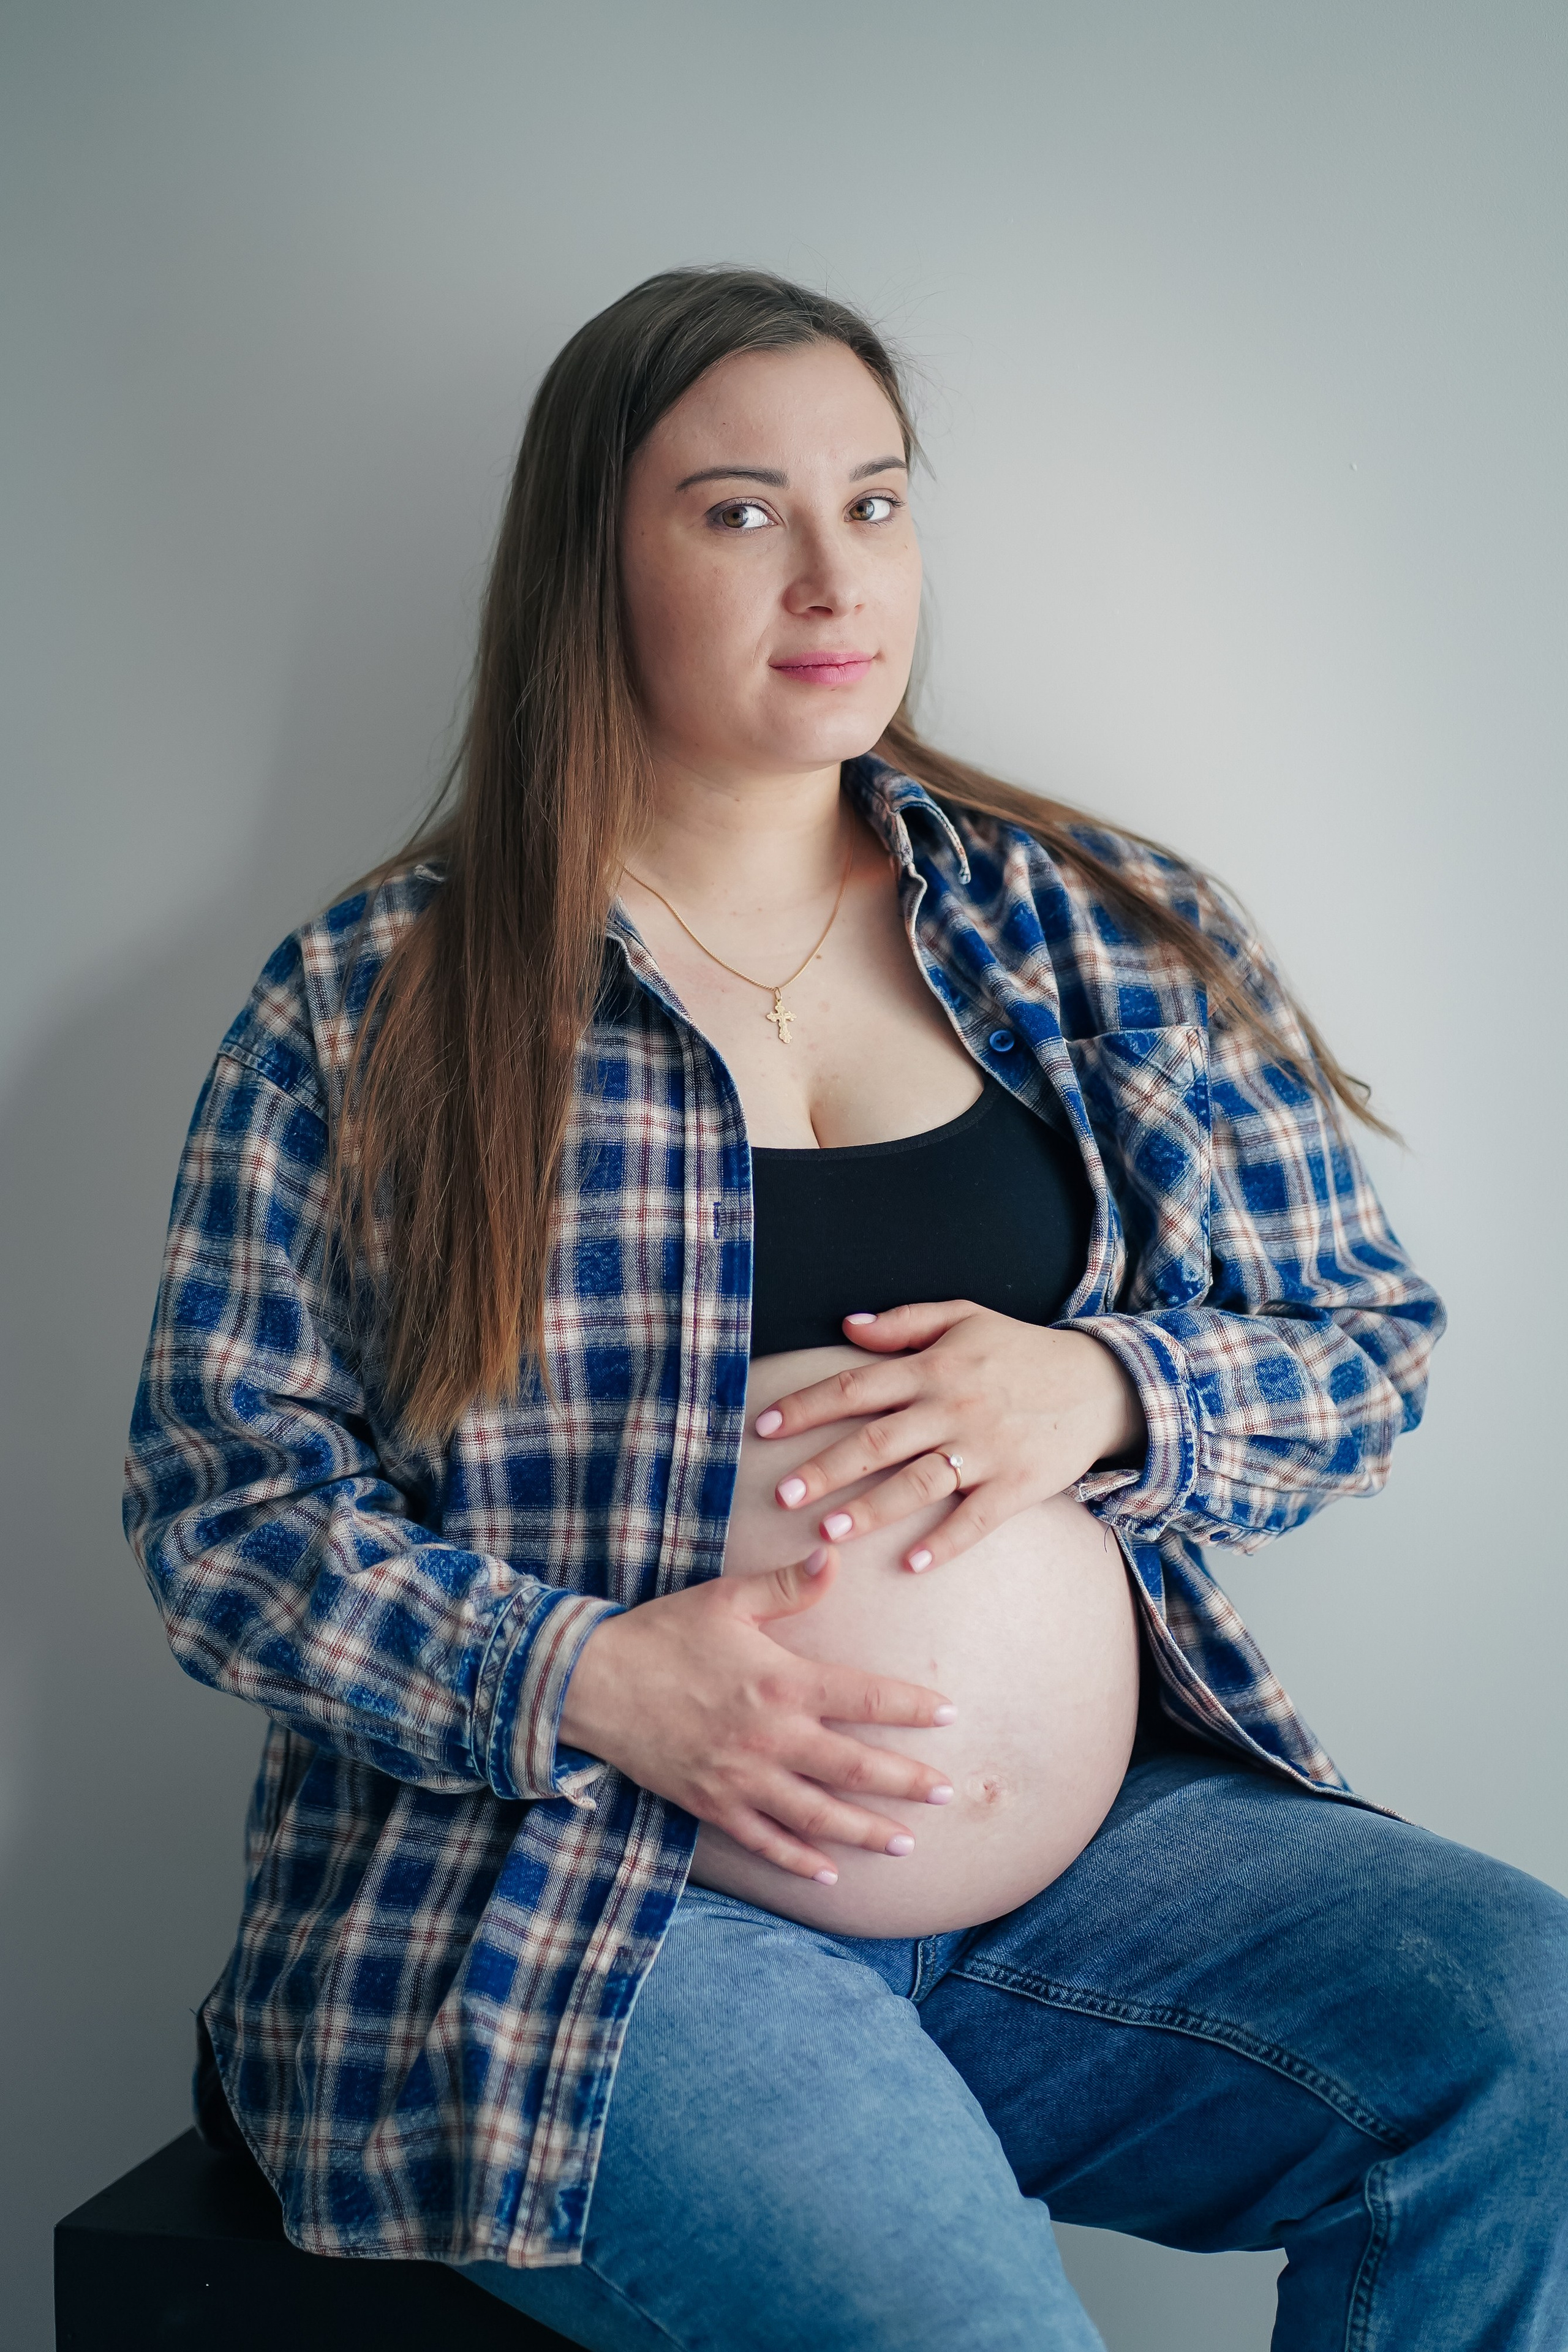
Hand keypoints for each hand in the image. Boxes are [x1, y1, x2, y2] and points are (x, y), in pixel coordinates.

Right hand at [558, 1546, 958, 1884]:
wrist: (591, 1682)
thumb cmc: (662, 1633)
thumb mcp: (727, 1599)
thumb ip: (787, 1584)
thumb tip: (834, 1555)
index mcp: (781, 1682)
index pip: (864, 1698)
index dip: (911, 1708)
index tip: (950, 1715)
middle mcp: (769, 1738)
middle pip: (853, 1768)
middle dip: (906, 1783)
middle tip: (948, 1794)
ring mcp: (740, 1779)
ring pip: (817, 1815)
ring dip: (865, 1832)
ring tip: (906, 1844)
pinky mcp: (710, 1804)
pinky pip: (763, 1840)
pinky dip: (797, 1859)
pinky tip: (827, 1873)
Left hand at [755, 1302, 1145, 1574]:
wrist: (1101, 1381)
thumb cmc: (1021, 1349)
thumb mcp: (964, 1317)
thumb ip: (903, 1321)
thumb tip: (846, 1325)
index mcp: (933, 1366)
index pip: (856, 1387)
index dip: (806, 1407)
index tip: (763, 1427)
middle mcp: (953, 1407)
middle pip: (877, 1440)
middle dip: (825, 1469)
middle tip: (782, 1495)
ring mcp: (985, 1450)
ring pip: (919, 1482)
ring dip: (872, 1509)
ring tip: (829, 1532)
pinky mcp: (1017, 1485)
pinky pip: (975, 1519)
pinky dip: (943, 1542)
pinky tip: (911, 1563)